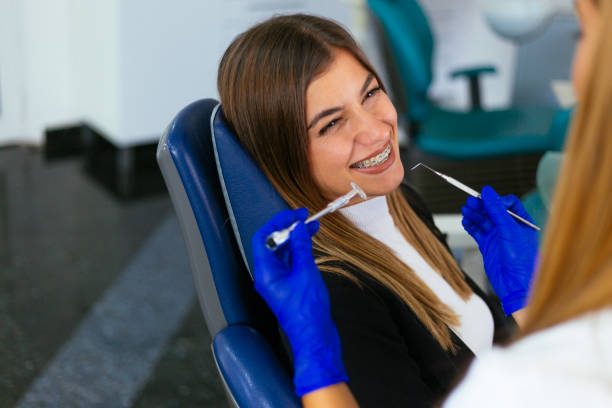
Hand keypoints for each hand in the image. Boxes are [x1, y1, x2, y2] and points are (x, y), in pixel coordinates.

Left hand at [252, 208, 347, 395]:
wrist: (315, 336)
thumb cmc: (307, 312)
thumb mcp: (306, 272)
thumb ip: (301, 247)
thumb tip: (298, 228)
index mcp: (265, 272)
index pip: (263, 238)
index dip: (277, 222)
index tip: (293, 214)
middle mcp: (268, 276)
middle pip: (273, 243)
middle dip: (289, 228)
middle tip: (304, 217)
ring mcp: (278, 282)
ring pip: (283, 252)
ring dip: (296, 238)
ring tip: (312, 227)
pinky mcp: (289, 286)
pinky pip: (290, 262)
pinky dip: (299, 250)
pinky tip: (310, 244)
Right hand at [461, 186, 537, 314]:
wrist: (514, 283)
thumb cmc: (521, 259)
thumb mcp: (509, 230)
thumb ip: (497, 210)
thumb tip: (487, 191)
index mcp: (521, 222)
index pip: (508, 203)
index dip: (496, 200)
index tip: (486, 199)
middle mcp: (509, 228)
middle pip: (492, 210)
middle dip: (481, 206)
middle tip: (470, 202)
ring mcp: (497, 237)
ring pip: (483, 220)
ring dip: (474, 214)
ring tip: (465, 210)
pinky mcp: (487, 246)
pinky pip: (477, 231)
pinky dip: (470, 226)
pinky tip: (466, 222)